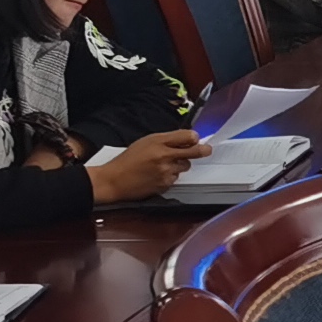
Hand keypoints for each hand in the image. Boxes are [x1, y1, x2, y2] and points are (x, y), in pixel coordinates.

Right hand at [88, 130, 206, 203]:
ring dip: (180, 165)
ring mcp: (166, 172)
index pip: (187, 136)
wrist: (114, 180)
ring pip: (185, 166)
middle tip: (207, 150)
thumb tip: (186, 139)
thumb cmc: (128, 160)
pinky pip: (176, 178)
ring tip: (164, 165)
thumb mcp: (145, 142)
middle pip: (194, 152)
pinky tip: (158, 175)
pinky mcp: (165, 185)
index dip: (193, 137)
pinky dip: (171, 176)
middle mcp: (164, 156)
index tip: (196, 139)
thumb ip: (166, 140)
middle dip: (202, 150)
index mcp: (158, 142)